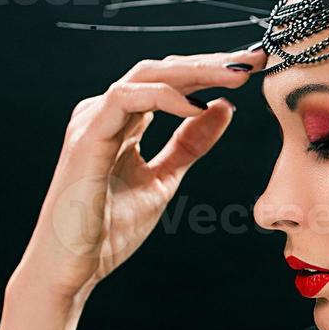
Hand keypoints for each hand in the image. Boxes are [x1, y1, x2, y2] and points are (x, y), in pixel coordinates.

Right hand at [11, 46, 263, 302]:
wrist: (73, 270)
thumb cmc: (108, 229)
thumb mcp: (164, 179)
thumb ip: (190, 144)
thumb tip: (224, 108)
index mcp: (122, 122)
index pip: (171, 82)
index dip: (212, 72)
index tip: (254, 69)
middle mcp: (104, 113)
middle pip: (162, 70)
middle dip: (211, 62)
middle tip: (255, 59)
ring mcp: (92, 121)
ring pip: (146, 75)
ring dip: (194, 71)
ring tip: (236, 77)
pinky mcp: (85, 137)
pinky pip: (125, 99)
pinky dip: (163, 97)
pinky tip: (197, 105)